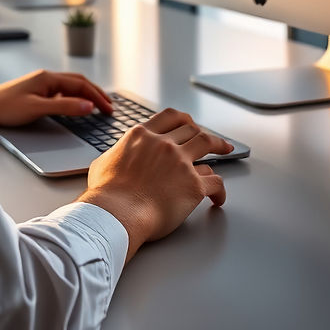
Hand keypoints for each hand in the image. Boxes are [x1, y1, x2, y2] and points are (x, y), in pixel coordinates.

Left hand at [0, 69, 113, 125]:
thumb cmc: (7, 107)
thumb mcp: (38, 108)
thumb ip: (65, 107)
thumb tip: (89, 106)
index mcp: (49, 78)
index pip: (81, 85)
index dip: (97, 97)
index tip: (109, 110)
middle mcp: (47, 78)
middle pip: (78, 82)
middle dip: (96, 93)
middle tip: (110, 107)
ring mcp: (42, 84)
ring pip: (71, 86)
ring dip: (86, 94)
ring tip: (99, 105)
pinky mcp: (37, 92)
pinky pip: (62, 92)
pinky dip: (75, 98)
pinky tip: (77, 106)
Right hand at [78, 107, 233, 261]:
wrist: (117, 212)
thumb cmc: (107, 193)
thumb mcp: (103, 162)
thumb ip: (116, 155)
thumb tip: (114, 159)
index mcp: (142, 136)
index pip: (169, 117)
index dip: (183, 119)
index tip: (189, 124)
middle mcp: (163, 144)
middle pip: (191, 129)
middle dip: (203, 132)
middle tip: (211, 139)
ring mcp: (180, 162)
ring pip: (207, 143)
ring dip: (219, 145)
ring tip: (226, 149)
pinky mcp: (193, 185)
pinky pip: (216, 182)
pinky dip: (220, 190)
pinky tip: (218, 198)